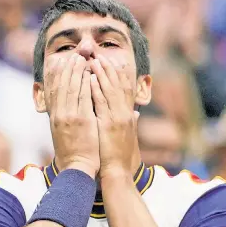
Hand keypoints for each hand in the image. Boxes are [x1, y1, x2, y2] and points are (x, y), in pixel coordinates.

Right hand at [47, 53, 99, 177]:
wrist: (76, 167)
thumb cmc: (72, 152)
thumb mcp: (61, 134)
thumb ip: (62, 119)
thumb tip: (63, 108)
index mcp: (54, 117)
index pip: (52, 91)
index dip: (55, 75)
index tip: (58, 62)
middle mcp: (59, 115)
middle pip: (60, 86)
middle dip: (66, 69)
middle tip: (71, 55)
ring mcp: (70, 117)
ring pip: (71, 88)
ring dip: (75, 71)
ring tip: (80, 59)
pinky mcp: (83, 120)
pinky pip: (84, 98)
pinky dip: (85, 84)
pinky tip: (89, 74)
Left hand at [89, 55, 138, 178]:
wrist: (118, 171)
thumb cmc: (120, 156)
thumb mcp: (127, 137)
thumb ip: (130, 123)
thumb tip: (135, 115)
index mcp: (129, 116)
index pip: (126, 90)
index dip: (119, 74)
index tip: (112, 62)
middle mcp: (125, 114)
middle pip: (119, 85)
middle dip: (109, 69)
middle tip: (99, 55)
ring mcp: (118, 118)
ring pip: (111, 90)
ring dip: (102, 74)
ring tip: (93, 61)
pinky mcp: (109, 124)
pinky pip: (102, 103)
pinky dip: (97, 89)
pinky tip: (91, 78)